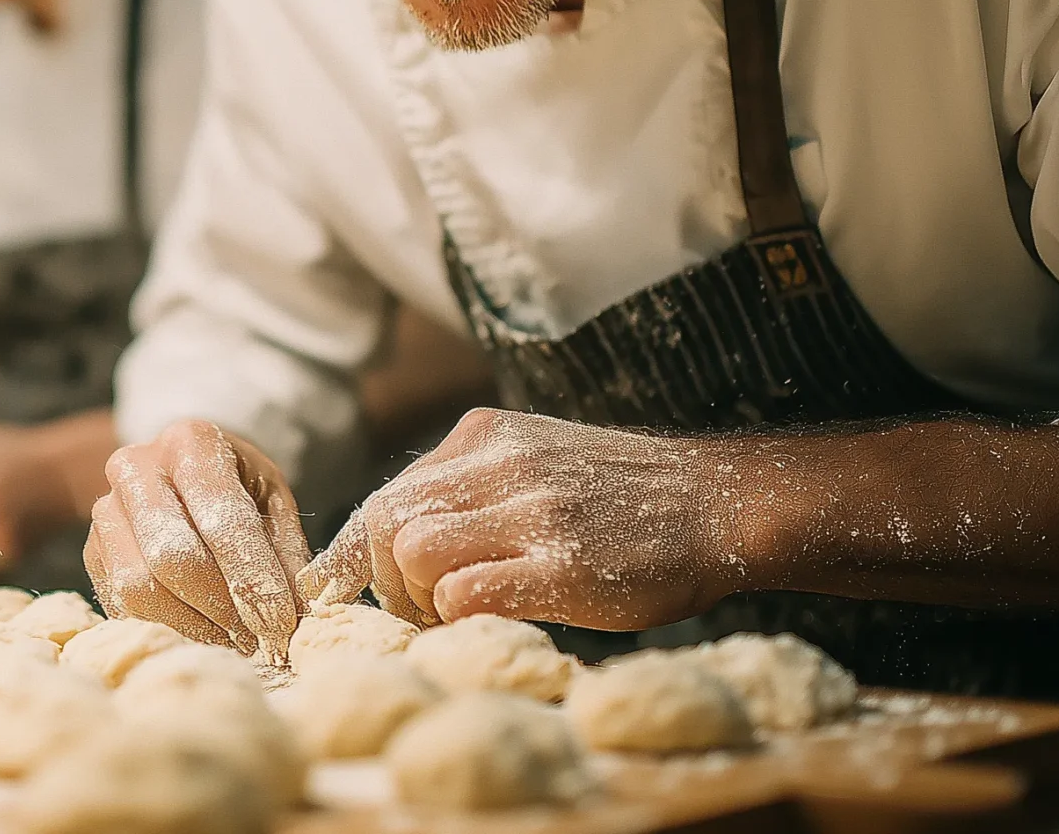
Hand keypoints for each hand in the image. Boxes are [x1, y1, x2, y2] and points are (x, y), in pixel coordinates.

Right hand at [83, 420, 310, 659]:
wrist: (180, 476)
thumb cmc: (238, 489)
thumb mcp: (273, 501)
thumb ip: (284, 552)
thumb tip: (298, 614)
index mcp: (190, 442)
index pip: (220, 518)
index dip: (253, 577)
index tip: (282, 622)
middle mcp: (136, 468)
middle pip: (171, 557)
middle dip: (222, 609)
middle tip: (259, 639)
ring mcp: (106, 511)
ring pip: (139, 589)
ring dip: (193, 628)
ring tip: (234, 642)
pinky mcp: (93, 553)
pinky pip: (122, 608)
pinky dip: (167, 631)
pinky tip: (202, 636)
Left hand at [304, 408, 745, 630]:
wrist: (722, 503)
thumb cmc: (625, 499)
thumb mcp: (538, 460)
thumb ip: (472, 485)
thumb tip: (396, 537)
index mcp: (484, 436)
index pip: (386, 494)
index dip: (354, 551)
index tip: (337, 590)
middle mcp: (500, 463)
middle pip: (384, 520)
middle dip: (383, 579)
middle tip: (418, 610)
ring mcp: (532, 510)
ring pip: (412, 551)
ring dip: (417, 601)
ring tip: (452, 618)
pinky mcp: (564, 562)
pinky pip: (465, 592)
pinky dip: (457, 618)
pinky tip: (490, 623)